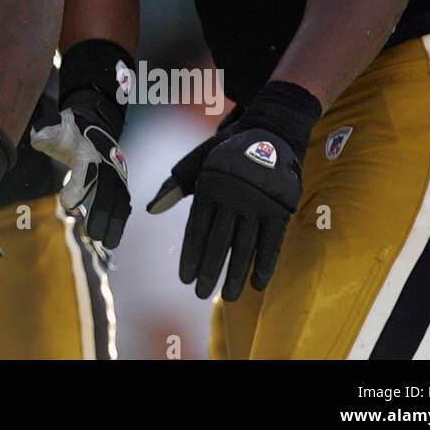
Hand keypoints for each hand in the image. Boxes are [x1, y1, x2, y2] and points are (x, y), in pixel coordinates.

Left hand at [31, 103, 130, 248]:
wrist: (92, 121)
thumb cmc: (69, 129)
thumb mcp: (54, 127)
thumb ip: (45, 134)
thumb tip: (38, 139)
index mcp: (88, 148)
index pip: (86, 169)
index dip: (78, 188)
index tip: (66, 204)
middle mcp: (107, 161)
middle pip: (108, 189)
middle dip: (102, 213)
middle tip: (93, 235)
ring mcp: (116, 172)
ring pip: (119, 199)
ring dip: (115, 222)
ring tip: (107, 244)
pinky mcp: (120, 182)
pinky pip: (122, 202)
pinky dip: (119, 220)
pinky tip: (113, 237)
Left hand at [147, 82, 319, 300]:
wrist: (269, 133)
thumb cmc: (227, 152)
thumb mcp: (197, 163)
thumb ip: (175, 187)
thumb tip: (150, 209)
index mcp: (208, 188)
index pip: (195, 231)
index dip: (189, 256)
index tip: (184, 278)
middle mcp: (231, 199)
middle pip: (217, 244)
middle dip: (208, 271)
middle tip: (200, 293)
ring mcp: (257, 205)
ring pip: (243, 248)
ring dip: (235, 275)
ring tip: (229, 296)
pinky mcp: (280, 210)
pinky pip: (271, 244)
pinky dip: (265, 265)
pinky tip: (257, 284)